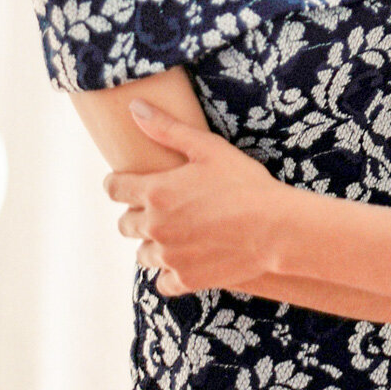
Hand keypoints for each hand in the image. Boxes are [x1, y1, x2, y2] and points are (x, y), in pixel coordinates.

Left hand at [105, 100, 281, 294]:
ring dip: (153, 244)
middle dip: (137, 213)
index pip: (115, 189)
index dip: (117, 184)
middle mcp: (155, 226)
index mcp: (156, 192)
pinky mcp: (185, 279)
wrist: (276, 228)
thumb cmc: (244, 183)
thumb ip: (167, 129)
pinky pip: (163, 281)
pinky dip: (171, 272)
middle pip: (125, 224)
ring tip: (178, 233)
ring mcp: (169, 256)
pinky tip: (188, 259)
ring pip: (142, 254)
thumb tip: (134, 107)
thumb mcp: (208, 148)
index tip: (125, 183)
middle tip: (162, 207)